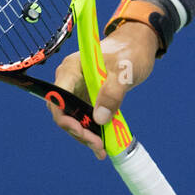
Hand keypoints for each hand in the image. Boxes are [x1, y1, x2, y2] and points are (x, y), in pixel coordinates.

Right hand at [47, 24, 156, 158]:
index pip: (57, 97)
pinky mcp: (87, 98)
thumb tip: (99, 118)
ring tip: (101, 148)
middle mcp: (70, 80)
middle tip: (98, 144)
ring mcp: (77, 90)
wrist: (137, 46)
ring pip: (73, 118)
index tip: (82, 130)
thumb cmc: (130, 51)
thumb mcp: (125, 71)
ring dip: (85, 135)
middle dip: (78, 131)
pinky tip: (102, 144)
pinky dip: (92, 131)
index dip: (65, 117)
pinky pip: (84, 118)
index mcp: (71, 68)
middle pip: (63, 112)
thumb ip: (112, 93)